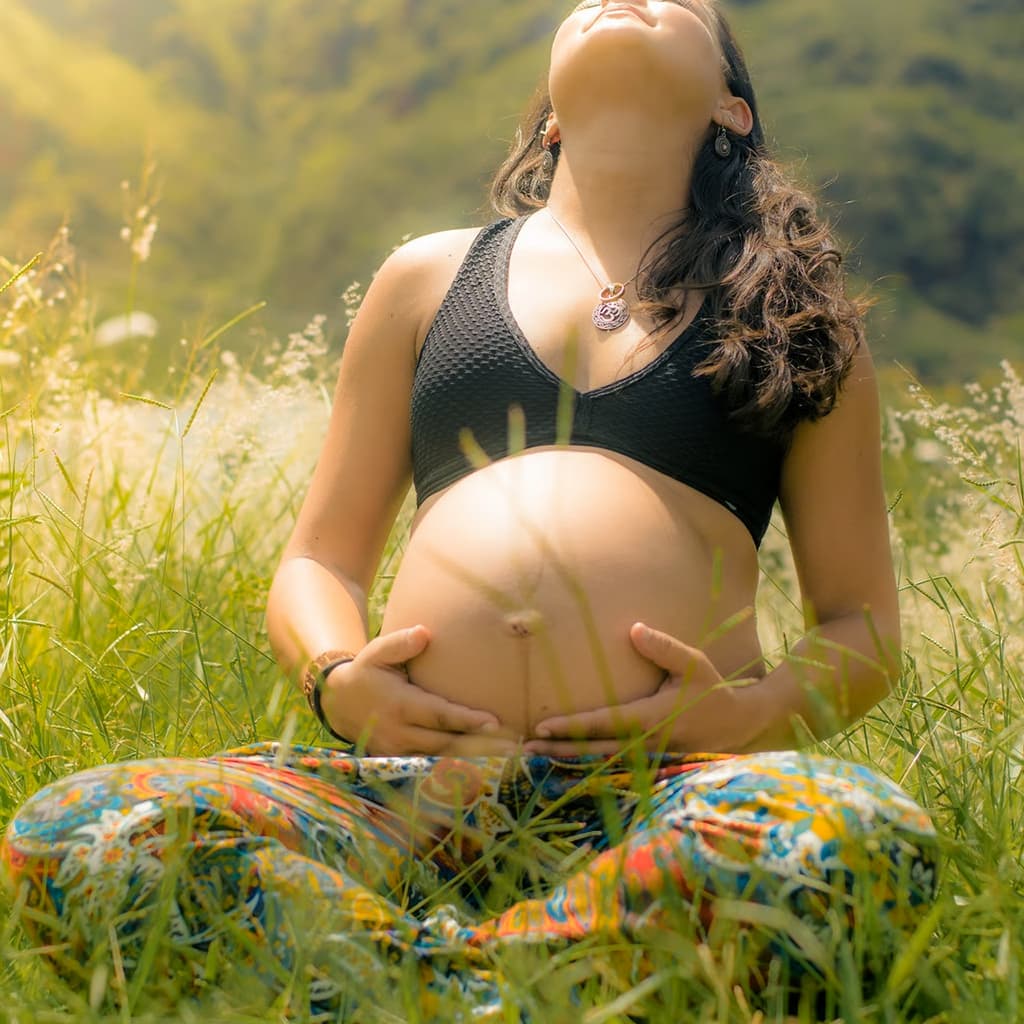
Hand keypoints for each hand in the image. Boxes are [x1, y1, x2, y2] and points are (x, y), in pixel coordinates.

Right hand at [320, 626, 518, 756]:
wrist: (338, 703)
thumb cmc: (367, 671)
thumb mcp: (376, 652)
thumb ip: (400, 643)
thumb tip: (424, 633)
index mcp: (400, 705)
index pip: (438, 715)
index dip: (466, 720)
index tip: (494, 721)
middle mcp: (400, 733)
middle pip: (446, 743)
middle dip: (481, 747)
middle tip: (515, 748)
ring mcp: (399, 752)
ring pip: (442, 760)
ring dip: (475, 761)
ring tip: (509, 760)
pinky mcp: (400, 761)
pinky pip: (432, 768)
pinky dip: (458, 770)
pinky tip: (485, 770)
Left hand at [524, 623, 758, 755]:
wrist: (739, 726)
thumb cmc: (712, 690)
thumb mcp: (693, 663)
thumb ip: (664, 648)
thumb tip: (634, 629)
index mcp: (652, 718)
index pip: (604, 723)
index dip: (572, 726)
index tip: (542, 726)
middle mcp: (646, 744)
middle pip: (594, 750)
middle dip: (558, 750)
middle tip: (525, 748)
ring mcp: (648, 760)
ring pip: (600, 763)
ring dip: (567, 762)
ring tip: (534, 758)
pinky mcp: (649, 767)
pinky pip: (612, 769)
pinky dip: (586, 768)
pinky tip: (562, 767)